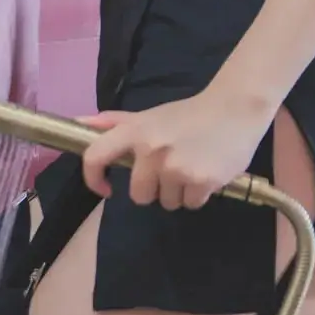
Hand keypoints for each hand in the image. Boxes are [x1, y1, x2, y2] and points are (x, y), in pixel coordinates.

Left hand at [78, 89, 272, 211]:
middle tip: (172, 167)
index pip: (95, 156)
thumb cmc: (189, 114)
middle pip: (139, 195)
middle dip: (154, 188)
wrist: (235, 109)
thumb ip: (114, 123)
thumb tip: (79, 123)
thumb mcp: (150, 116)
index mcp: (136, 131)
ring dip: (178, 192)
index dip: (93, 179)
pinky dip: (198, 195)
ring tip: (193, 166)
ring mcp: (176, 167)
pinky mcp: (200, 181)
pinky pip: (190, 204)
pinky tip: (207, 173)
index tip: (105, 188)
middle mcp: (151, 150)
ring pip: (166, 202)